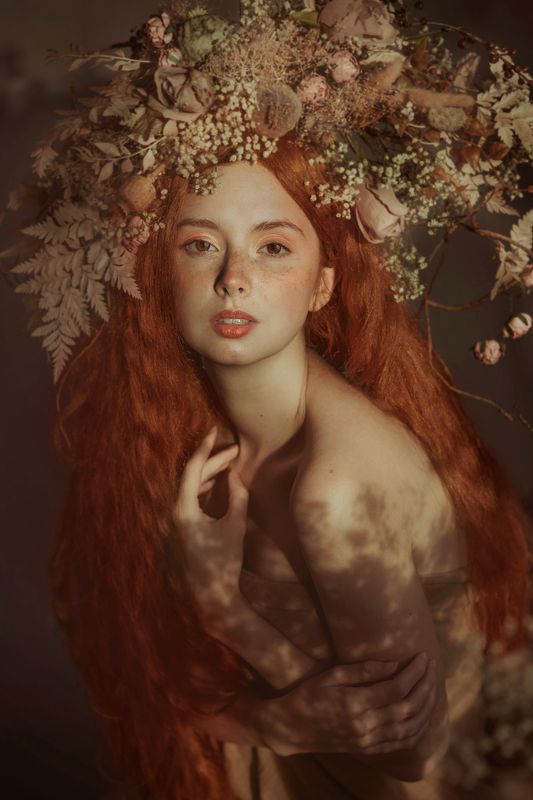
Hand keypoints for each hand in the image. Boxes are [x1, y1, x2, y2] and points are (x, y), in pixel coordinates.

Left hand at [173, 425, 246, 613]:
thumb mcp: (235, 525)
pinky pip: (189, 499)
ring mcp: (174, 521)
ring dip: (209, 476)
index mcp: (183, 510)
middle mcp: (173, 513)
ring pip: (190, 488)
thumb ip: (237, 495)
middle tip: (235, 452)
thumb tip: (235, 474)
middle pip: (192, 477)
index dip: (205, 448)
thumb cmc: (224, 560)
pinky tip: (219, 484)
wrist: (212, 593)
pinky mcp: (179, 528)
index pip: (192, 469)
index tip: (214, 431)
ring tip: (230, 465)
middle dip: (214, 462)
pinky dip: (204, 489)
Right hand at [258, 652, 436, 756]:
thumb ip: (363, 671)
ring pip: (409, 728)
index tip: (423, 655)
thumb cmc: (307, 695)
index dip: (414, 672)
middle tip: (432, 666)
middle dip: (425, 685)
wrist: (291, 729)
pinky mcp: (368, 749)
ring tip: (432, 686)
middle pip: (408, 707)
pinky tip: (423, 712)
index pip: (396, 688)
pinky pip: (401, 743)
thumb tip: (394, 664)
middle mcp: (365, 726)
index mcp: (355, 704)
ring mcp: (368, 741)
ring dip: (426, 707)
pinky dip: (418, 728)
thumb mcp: (330, 675)